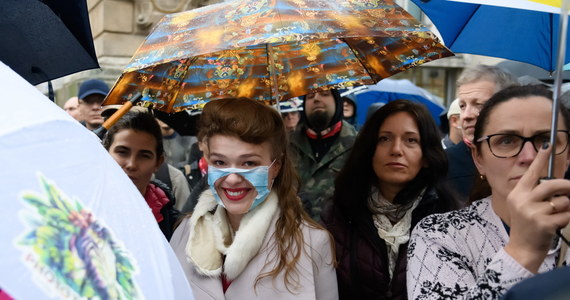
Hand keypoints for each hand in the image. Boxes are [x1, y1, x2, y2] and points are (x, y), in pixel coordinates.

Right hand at [504, 144, 569, 272]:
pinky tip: (557, 224)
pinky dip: (566, 219)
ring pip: (563, 200)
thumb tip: (559, 181)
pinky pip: (566, 215)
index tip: (546, 145)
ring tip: (557, 214)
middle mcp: (523, 200)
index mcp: (518, 194)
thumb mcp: (524, 206)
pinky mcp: (544, 223)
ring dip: (566, 207)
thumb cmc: (527, 225)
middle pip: (552, 185)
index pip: (531, 173)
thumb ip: (537, 192)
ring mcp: (533, 212)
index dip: (540, 159)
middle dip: (567, 187)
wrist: (522, 248)